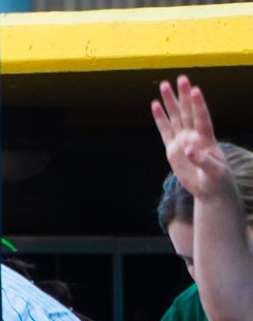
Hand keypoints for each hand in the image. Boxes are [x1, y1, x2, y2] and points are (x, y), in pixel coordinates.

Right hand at [154, 76, 234, 204]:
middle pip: (188, 112)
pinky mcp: (173, 148)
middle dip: (184, 96)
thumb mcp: (214, 173)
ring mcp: (183, 141)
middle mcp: (194, 136)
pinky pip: (164, 130)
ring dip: (170, 101)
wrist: (209, 189)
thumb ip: (204, 161)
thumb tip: (190, 150)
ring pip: (175, 117)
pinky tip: (155, 104)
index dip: (199, 105)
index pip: (202, 118)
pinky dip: (160, 118)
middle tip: (181, 78)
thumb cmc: (217, 180)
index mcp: (206, 139)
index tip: (195, 90)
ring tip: (164, 85)